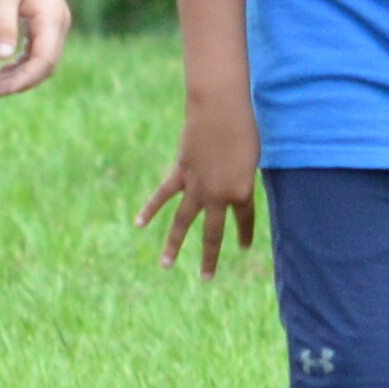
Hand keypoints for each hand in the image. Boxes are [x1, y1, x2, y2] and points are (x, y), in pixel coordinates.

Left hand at [0, 0, 71, 95]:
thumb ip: (3, 25)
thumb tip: (3, 57)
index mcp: (51, 18)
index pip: (44, 61)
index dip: (23, 80)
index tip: (0, 89)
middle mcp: (60, 21)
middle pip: (48, 63)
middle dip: (24, 80)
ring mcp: (56, 19)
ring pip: (46, 57)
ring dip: (25, 72)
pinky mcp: (49, 17)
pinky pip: (43, 47)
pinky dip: (27, 60)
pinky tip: (8, 63)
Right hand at [141, 89, 260, 272]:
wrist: (221, 109)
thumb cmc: (244, 127)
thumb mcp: (250, 156)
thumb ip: (238, 176)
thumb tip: (228, 183)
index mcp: (242, 192)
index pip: (245, 219)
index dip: (245, 233)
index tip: (244, 247)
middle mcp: (218, 195)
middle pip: (213, 233)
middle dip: (210, 257)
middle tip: (206, 278)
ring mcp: (197, 186)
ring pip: (183, 222)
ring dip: (173, 245)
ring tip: (166, 266)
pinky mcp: (181, 172)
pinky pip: (163, 195)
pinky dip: (150, 209)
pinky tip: (138, 224)